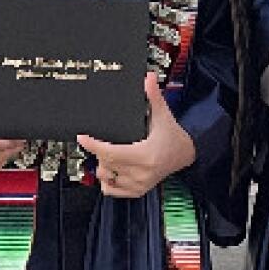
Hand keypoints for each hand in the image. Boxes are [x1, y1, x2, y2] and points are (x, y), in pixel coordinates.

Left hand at [79, 73, 196, 199]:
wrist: (186, 154)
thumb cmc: (173, 136)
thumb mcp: (163, 114)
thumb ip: (154, 96)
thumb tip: (148, 78)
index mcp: (145, 155)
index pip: (110, 152)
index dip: (93, 145)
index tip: (82, 137)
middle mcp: (141, 172)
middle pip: (105, 164)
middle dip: (100, 152)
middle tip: (104, 142)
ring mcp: (138, 184)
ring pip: (105, 177)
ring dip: (103, 166)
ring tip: (111, 155)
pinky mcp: (137, 191)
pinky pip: (111, 190)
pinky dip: (108, 180)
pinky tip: (113, 169)